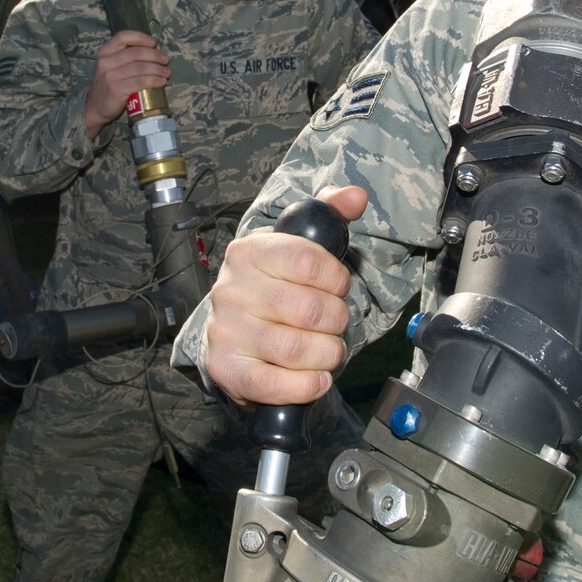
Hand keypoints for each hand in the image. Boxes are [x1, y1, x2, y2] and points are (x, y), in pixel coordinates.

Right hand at [83, 30, 170, 136]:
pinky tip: (161, 82)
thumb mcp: (110, 66)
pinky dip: (154, 80)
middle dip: (155, 55)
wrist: (95, 107)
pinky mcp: (117, 89)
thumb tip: (152, 52)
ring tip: (166, 72)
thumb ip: (124, 57)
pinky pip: (141, 82)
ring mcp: (110, 76)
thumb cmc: (107, 85)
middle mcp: (106, 61)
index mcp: (104, 52)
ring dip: (158, 69)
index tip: (154, 43)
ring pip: (141, 68)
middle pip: (136, 53)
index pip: (123, 36)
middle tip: (166, 60)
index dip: (141, 37)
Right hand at [202, 186, 368, 405]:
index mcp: (248, 252)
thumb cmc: (275, 287)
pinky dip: (304, 386)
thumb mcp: (298, 246)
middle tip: (336, 323)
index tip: (338, 287)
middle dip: (337, 321)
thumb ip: (329, 215)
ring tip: (329, 350)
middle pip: (308, 310)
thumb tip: (356, 196)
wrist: (236, 332)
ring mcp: (225, 331)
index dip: (336, 278)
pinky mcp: (226, 369)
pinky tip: (316, 378)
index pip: (307, 260)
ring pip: (294, 350)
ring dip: (326, 354)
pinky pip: (271, 385)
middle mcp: (230, 290)